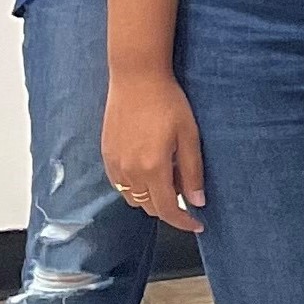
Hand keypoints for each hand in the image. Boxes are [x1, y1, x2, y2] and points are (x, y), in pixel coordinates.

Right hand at [104, 73, 206, 220]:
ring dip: (151, 198)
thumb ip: (192, 172)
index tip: (197, 225)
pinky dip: (136, 187)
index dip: (183, 222)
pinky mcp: (106, 155)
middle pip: (149, 208)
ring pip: (133, 198)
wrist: (136, 79)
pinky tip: (149, 170)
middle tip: (187, 195)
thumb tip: (198, 202)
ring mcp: (115, 164)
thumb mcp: (189, 136)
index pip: (167, 210)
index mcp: (153, 168)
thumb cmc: (168, 103)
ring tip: (169, 179)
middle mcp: (130, 172)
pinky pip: (120, 184)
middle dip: (170, 209)